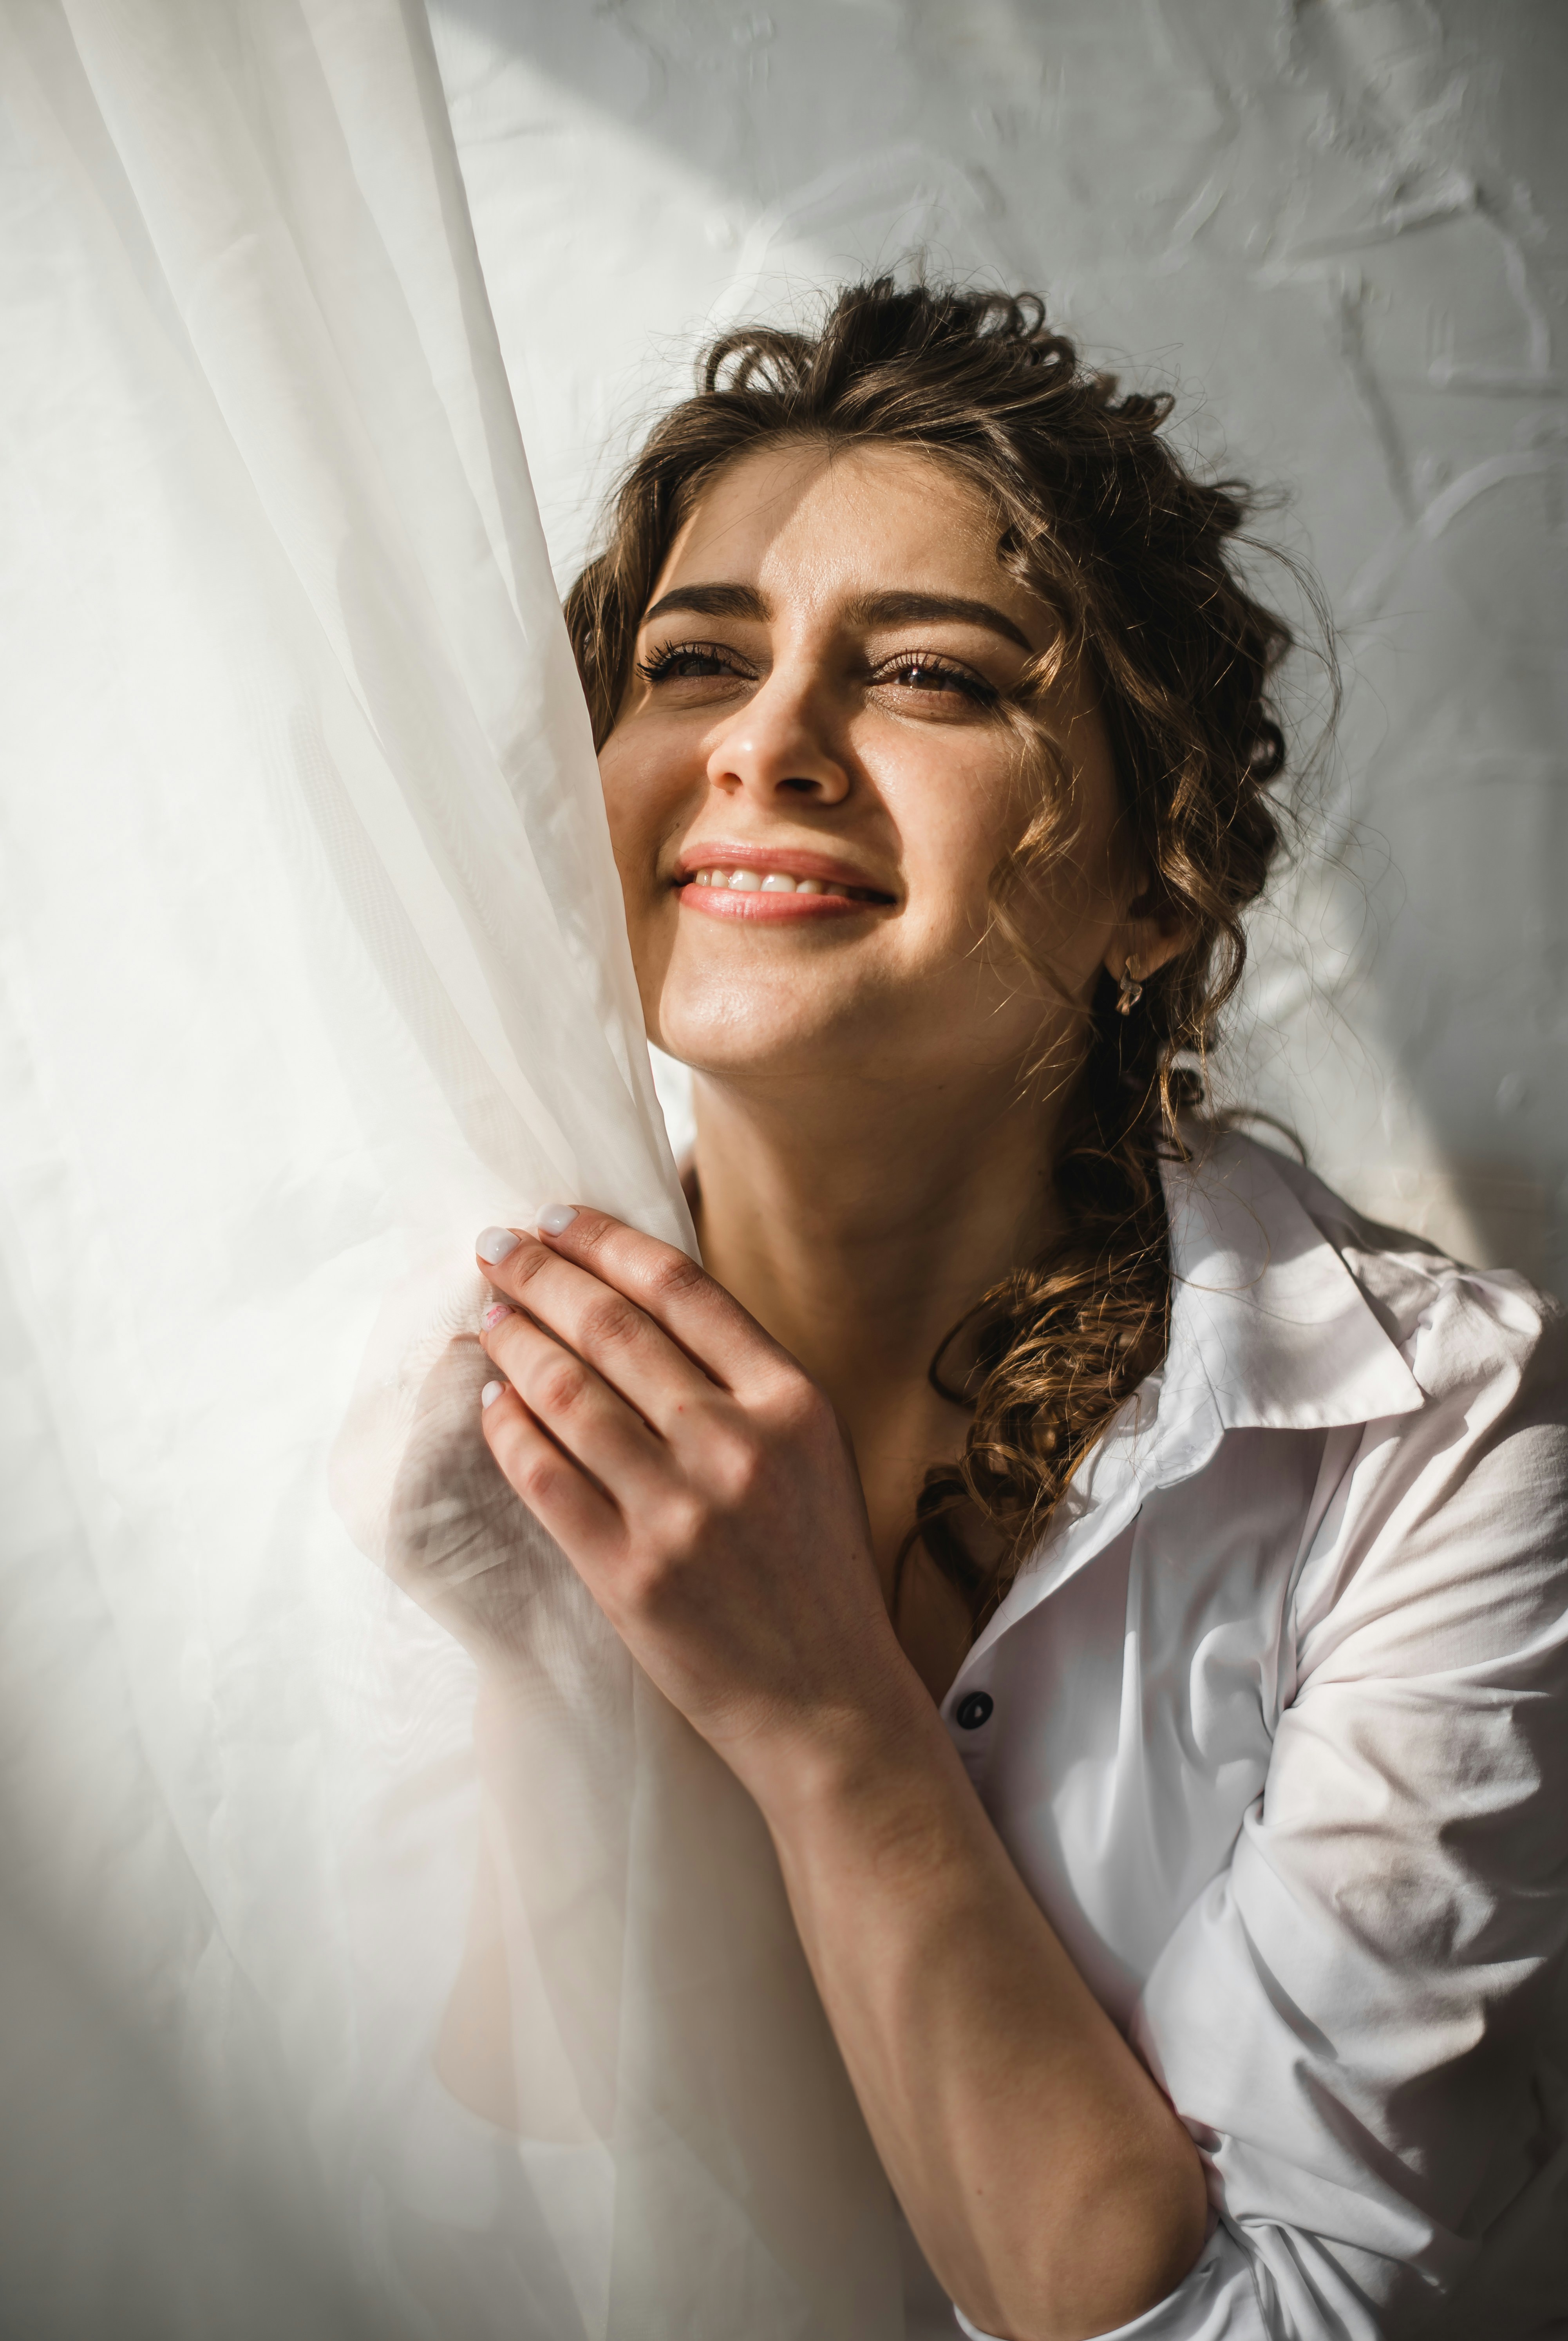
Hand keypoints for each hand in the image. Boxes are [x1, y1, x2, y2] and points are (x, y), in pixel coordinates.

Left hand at [471, 1209, 919, 1800]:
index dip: (605, 1241)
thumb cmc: (817, 1572)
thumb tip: (638, 1306)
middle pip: (612, 1328)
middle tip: (493, 1248)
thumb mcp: (813, 1454)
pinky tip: (489, 1401)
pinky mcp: (629, 1574)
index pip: (680, 1289)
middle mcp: (737, 1446)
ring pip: (567, 1395)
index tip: (555, 1218)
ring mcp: (680, 1512)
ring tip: (487, 1316)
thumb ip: (743, 1384)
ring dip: (513, 1343)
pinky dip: (506, 1430)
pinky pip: (543, 1478)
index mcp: (793, 1403)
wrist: (829, 1703)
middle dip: (540, 1275)